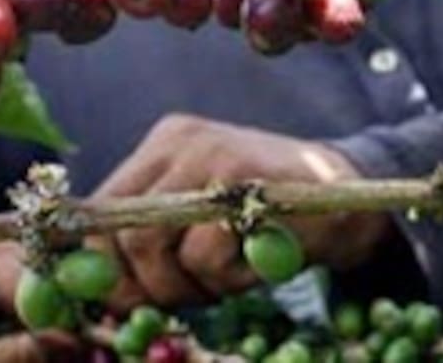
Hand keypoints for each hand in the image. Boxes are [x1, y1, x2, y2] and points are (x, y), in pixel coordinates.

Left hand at [87, 115, 394, 311]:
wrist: (348, 197)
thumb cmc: (269, 217)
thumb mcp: (204, 217)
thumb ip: (156, 238)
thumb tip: (94, 289)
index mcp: (165, 145)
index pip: (101, 208)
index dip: (100, 265)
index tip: (118, 301)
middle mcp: (181, 141)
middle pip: (122, 231)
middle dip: (145, 285)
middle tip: (182, 301)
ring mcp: (212, 154)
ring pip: (155, 245)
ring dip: (189, 285)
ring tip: (228, 278)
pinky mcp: (244, 179)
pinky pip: (204, 253)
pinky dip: (227, 279)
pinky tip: (257, 263)